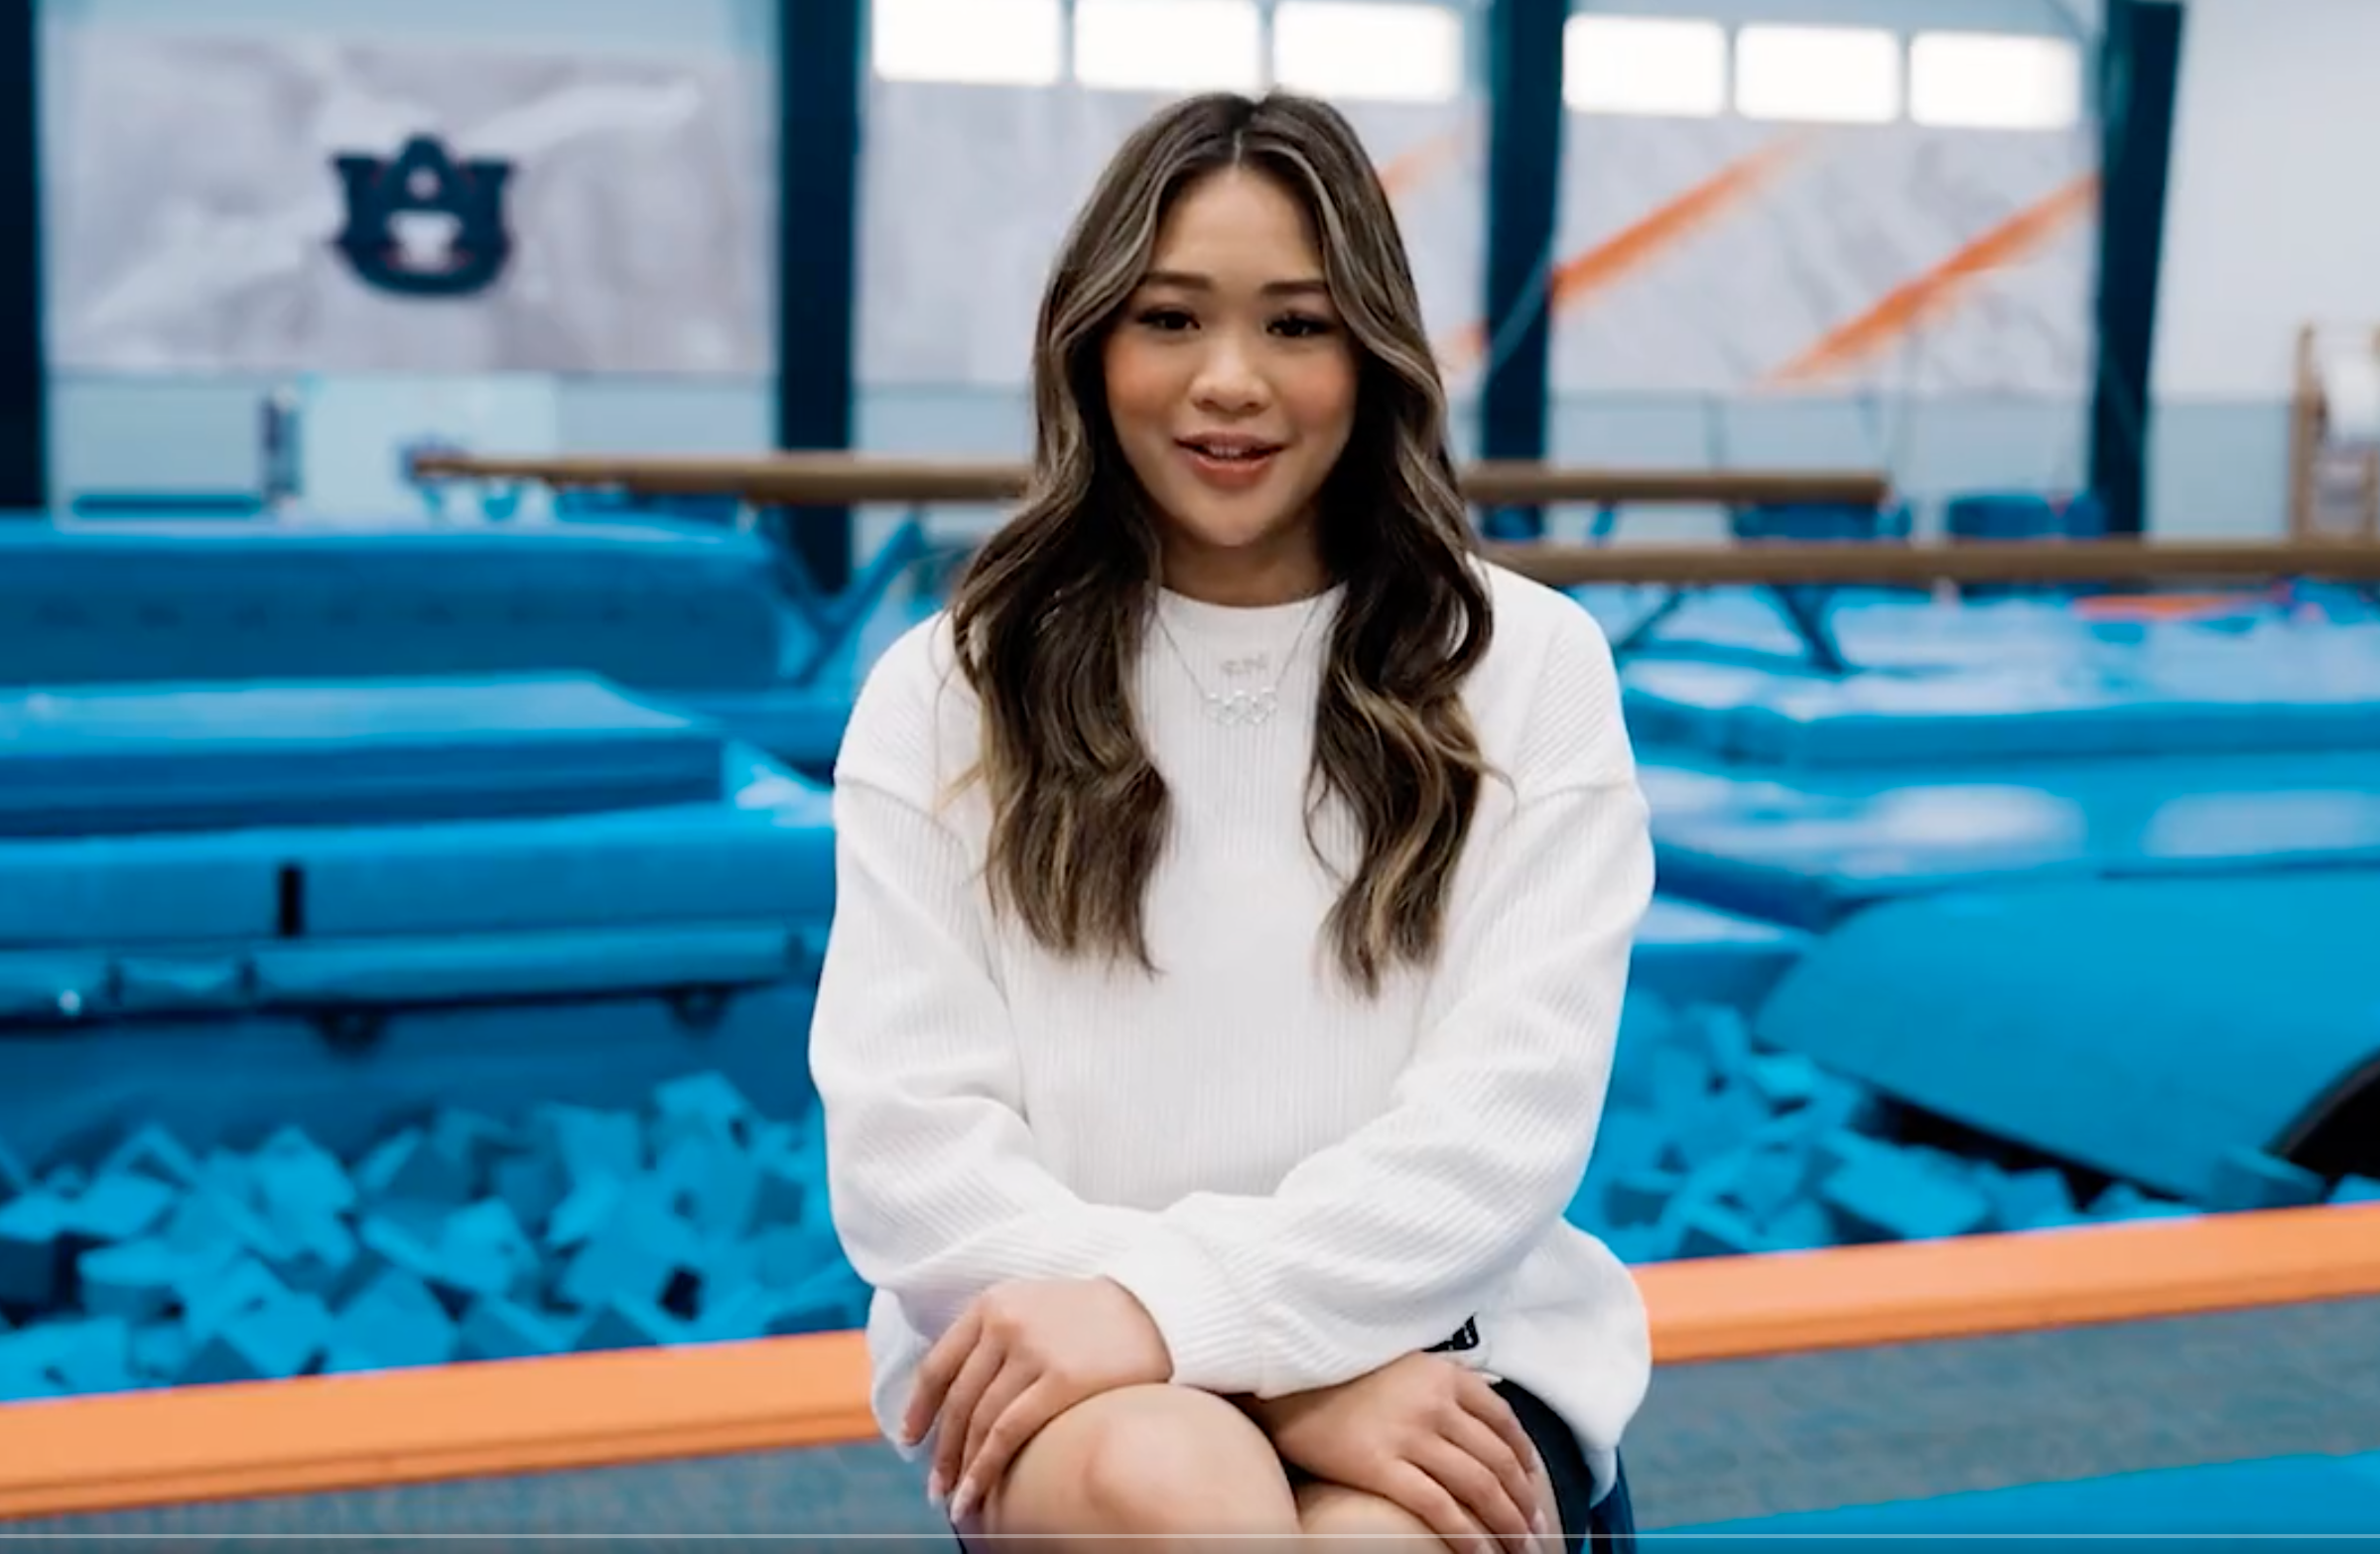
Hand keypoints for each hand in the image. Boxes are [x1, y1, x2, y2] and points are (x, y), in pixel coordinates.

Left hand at [902, 1277, 1172, 1521]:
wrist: (1159, 1306)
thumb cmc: (1095, 1317)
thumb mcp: (1035, 1306)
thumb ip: (996, 1338)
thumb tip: (959, 1399)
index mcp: (992, 1304)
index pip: (939, 1365)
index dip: (919, 1409)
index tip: (910, 1441)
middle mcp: (1005, 1323)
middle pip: (958, 1400)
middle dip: (941, 1451)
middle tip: (935, 1487)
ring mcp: (1032, 1349)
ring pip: (979, 1421)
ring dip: (961, 1468)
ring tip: (956, 1501)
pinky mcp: (1062, 1379)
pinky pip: (1009, 1433)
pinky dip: (985, 1469)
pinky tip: (978, 1494)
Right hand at [1250, 1353, 1547, 1553]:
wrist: (1282, 1377)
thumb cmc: (1340, 1373)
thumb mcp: (1403, 1363)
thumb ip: (1442, 1383)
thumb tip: (1481, 1411)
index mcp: (1444, 1374)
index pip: (1504, 1422)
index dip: (1525, 1461)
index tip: (1534, 1490)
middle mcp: (1435, 1402)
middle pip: (1498, 1461)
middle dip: (1524, 1504)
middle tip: (1537, 1533)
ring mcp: (1409, 1434)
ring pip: (1478, 1488)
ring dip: (1507, 1526)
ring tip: (1519, 1551)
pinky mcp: (1380, 1465)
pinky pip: (1440, 1507)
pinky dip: (1469, 1537)